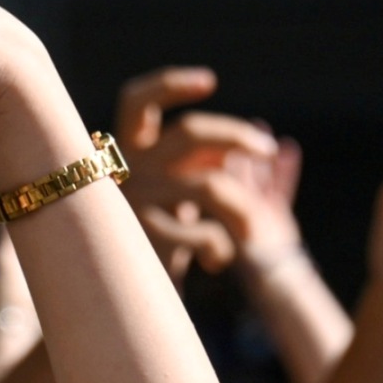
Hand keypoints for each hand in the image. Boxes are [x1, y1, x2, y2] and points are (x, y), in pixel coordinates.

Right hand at [112, 68, 288, 276]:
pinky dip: (221, 248)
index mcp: (125, 154)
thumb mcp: (171, 195)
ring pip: (211, 186)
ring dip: (243, 209)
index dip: (171, 84)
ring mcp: (135, 205)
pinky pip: (207, 234)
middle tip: (267, 150)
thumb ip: (197, 163)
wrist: (115, 301)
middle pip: (191, 132)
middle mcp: (126, 172)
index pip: (137, 101)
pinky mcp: (145, 242)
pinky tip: (215, 262)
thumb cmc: (151, 241)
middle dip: (236, 135)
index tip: (210, 82)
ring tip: (251, 233)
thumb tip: (241, 140)